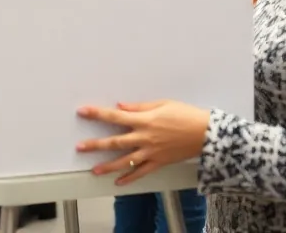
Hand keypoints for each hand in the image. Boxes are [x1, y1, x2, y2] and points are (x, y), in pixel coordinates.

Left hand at [76, 100, 210, 184]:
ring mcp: (151, 152)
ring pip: (125, 161)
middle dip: (96, 145)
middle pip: (115, 142)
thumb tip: (120, 106)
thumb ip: (139, 106)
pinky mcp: (159, 162)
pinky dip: (130, 178)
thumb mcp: (162, 104)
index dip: (97, 113)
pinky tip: (118, 182)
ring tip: (94, 170)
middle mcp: (144, 137)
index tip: (82, 111)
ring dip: (108, 166)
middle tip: (80, 147)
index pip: (115, 116)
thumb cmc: (185, 114)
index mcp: (144, 120)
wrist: (206, 133)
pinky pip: (142, 172)